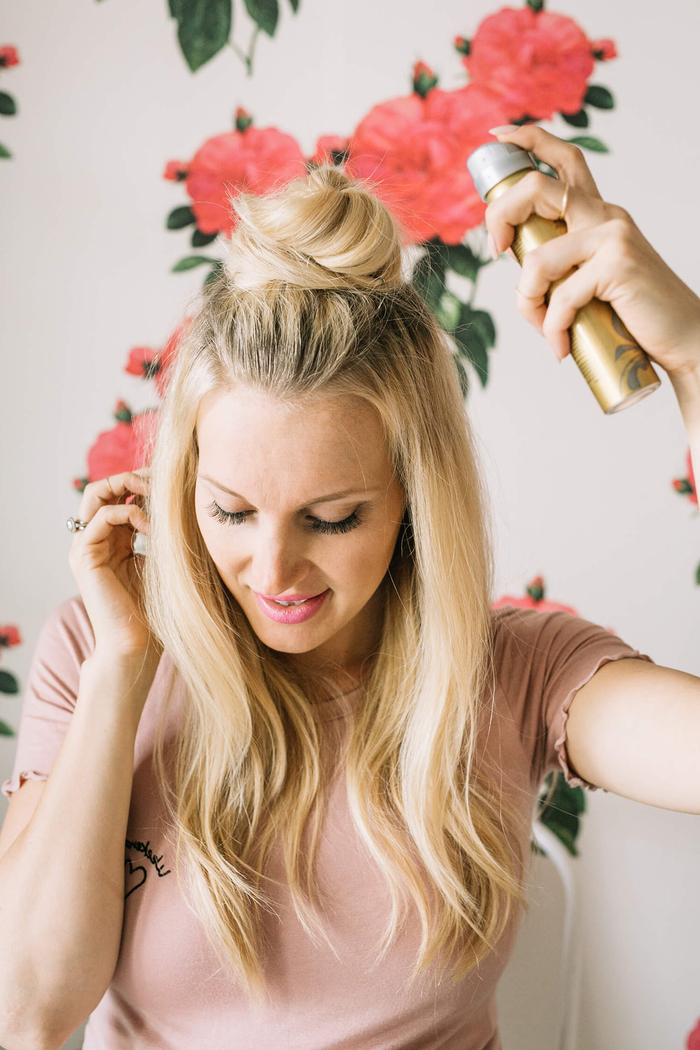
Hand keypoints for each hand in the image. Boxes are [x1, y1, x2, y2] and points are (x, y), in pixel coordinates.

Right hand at [68, 470, 160, 660]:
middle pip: (103, 488)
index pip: (120, 494)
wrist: (138, 646)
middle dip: (131, 476)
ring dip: (127, 486)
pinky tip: (150, 527)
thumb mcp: (164, 561)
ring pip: (96, 494)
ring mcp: (86, 547)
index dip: (143, 482)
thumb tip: (185, 502)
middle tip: (159, 481)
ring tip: (155, 496)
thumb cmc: (157, 610)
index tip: (171, 483)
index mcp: (114, 540)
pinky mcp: (84, 556)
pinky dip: (127, 512)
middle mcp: (96, 540)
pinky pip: (101, 517)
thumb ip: (165, 533)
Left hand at [484, 125, 699, 377]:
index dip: (528, 139)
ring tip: (545, 330)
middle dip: (500, 216)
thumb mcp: (590, 282)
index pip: (563, 159)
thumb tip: (517, 267)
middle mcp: (605, 215)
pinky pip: (561, 296)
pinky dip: (553, 328)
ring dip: (528, 301)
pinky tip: (562, 347)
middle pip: (536, 188)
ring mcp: (612, 236)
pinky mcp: (618, 263)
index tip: (496, 136)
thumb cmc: (632, 317)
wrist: (683, 338)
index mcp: (598, 215)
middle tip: (498, 252)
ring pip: (538, 257)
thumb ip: (561, 265)